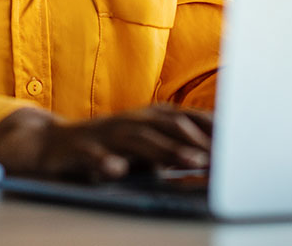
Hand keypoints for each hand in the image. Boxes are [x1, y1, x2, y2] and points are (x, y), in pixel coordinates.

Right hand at [0, 103, 212, 179]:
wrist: (49, 145)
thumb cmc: (106, 148)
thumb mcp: (143, 150)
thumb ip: (173, 152)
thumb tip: (213, 162)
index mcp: (150, 119)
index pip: (189, 120)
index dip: (215, 130)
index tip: (242, 143)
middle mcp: (132, 121)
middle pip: (171, 126)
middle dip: (200, 140)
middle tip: (225, 156)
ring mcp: (106, 133)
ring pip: (139, 139)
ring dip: (167, 150)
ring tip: (191, 161)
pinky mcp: (79, 148)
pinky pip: (93, 155)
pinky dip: (105, 162)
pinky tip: (117, 171)